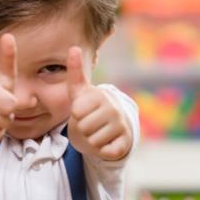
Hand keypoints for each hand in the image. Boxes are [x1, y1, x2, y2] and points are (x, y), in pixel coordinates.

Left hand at [67, 46, 131, 160]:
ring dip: (92, 140)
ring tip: (98, 132)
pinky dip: (102, 150)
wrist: (113, 126)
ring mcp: (122, 126)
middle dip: (83, 129)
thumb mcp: (80, 91)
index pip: (76, 112)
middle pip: (83, 127)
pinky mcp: (125, 143)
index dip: (76, 114)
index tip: (84, 111)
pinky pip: (105, 151)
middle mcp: (114, 109)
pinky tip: (107, 142)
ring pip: (92, 141)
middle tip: (91, 123)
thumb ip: (75, 71)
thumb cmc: (91, 107)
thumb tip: (74, 47)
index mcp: (101, 95)